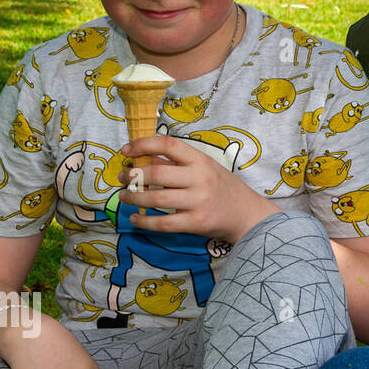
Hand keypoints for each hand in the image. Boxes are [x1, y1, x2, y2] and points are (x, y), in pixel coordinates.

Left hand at [119, 135, 278, 242]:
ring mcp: (198, 202)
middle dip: (132, 176)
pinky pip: (163, 223)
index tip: (126, 150)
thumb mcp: (204, 168)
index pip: (169, 145)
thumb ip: (177, 164)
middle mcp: (200, 178)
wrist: (247, 215)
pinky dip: (144, 221)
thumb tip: (145, 159)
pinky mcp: (196, 223)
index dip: (143, 144)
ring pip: (156, 199)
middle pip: (157, 174)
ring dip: (133, 198)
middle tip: (122, 178)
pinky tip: (135, 218)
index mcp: (201, 160)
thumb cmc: (223, 188)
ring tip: (124, 197)